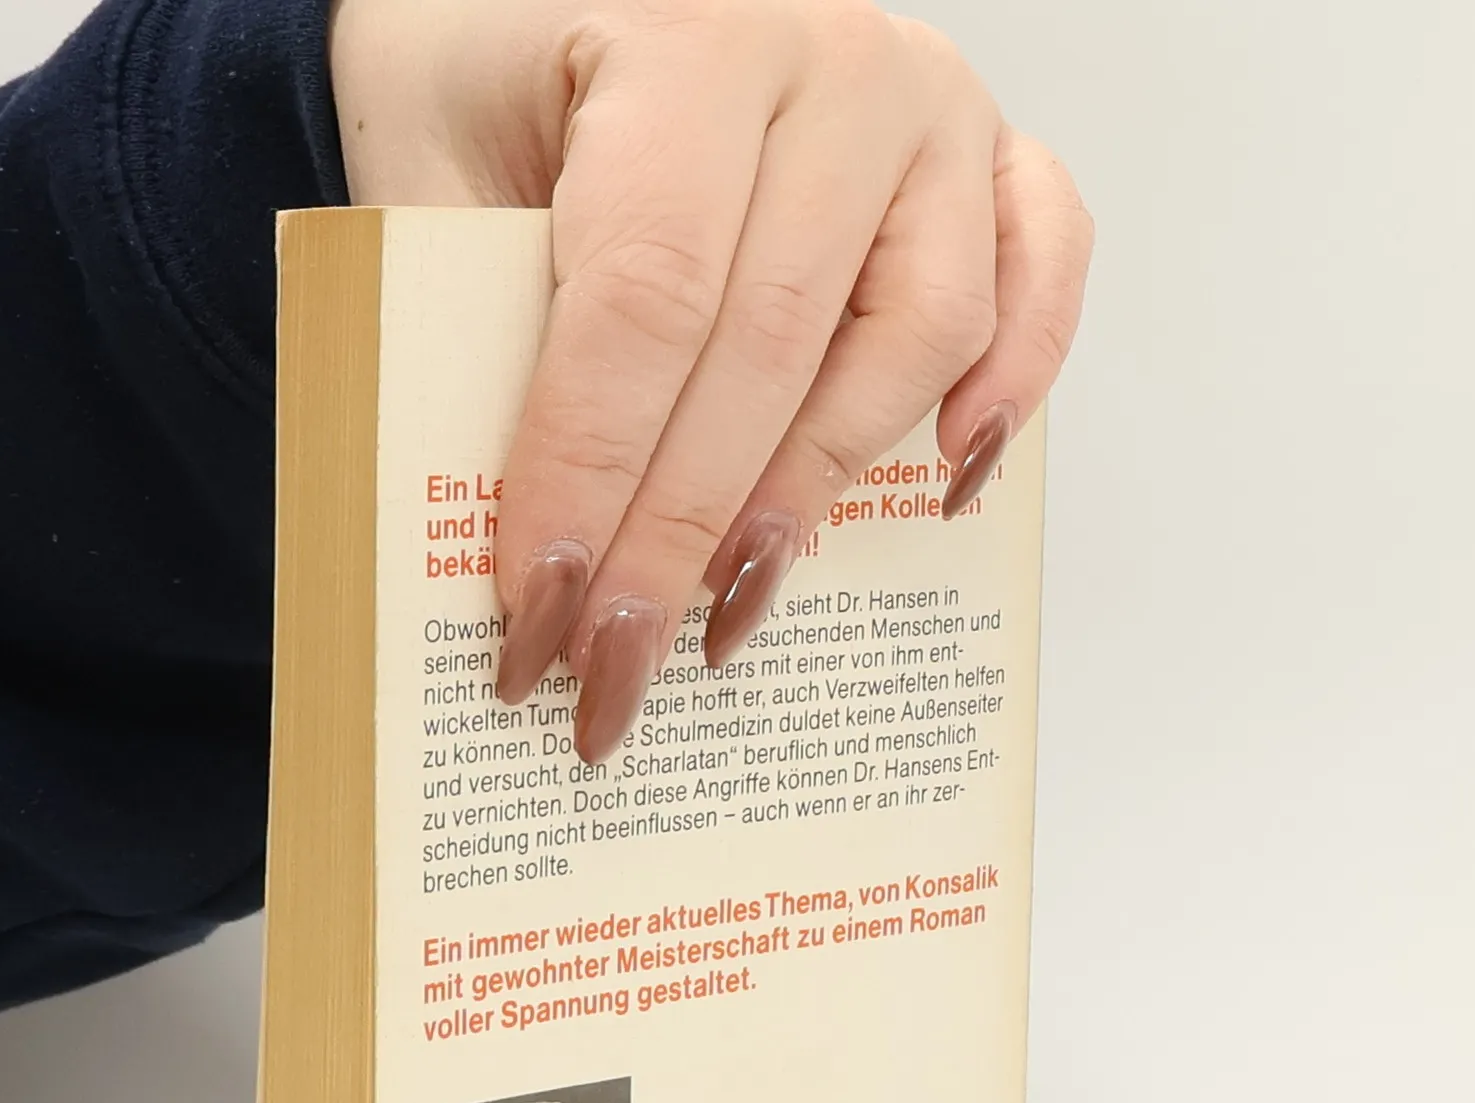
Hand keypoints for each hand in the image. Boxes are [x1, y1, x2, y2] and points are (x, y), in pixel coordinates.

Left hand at [331, 0, 1092, 761]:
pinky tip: (950, 480)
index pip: (647, 297)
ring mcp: (929, 109)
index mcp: (682, 43)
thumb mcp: (430, 176)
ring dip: (818, 489)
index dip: (592, 471)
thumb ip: (478, 332)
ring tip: (729, 607)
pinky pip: (1044, 264)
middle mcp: (831, 65)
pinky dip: (1019, 376)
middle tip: (614, 668)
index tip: (542, 611)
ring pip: (918, 331)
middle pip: (770, 345)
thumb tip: (527, 555)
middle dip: (680, 535)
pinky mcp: (987, 155)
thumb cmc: (491, 84)